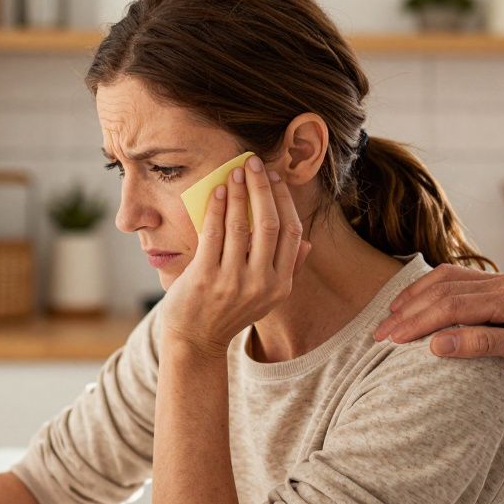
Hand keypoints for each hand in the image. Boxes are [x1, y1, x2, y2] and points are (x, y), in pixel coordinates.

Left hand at [161, 155, 307, 356]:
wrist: (195, 340)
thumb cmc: (228, 313)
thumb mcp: (265, 298)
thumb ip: (287, 270)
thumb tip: (308, 243)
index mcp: (281, 285)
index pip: (291, 232)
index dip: (284, 201)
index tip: (274, 178)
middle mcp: (261, 284)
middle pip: (269, 223)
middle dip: (263, 188)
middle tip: (255, 163)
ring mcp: (233, 282)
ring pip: (241, 226)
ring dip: (239, 193)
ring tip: (235, 172)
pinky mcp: (206, 278)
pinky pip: (214, 234)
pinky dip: (218, 208)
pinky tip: (219, 191)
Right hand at [374, 264, 503, 372]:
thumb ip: (484, 343)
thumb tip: (438, 344)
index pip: (448, 307)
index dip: (416, 323)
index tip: (391, 340)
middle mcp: (499, 283)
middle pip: (440, 290)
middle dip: (407, 311)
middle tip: (380, 333)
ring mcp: (499, 280)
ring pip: (446, 279)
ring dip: (415, 296)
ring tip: (391, 314)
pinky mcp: (501, 284)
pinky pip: (458, 277)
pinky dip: (431, 286)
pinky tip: (419, 297)